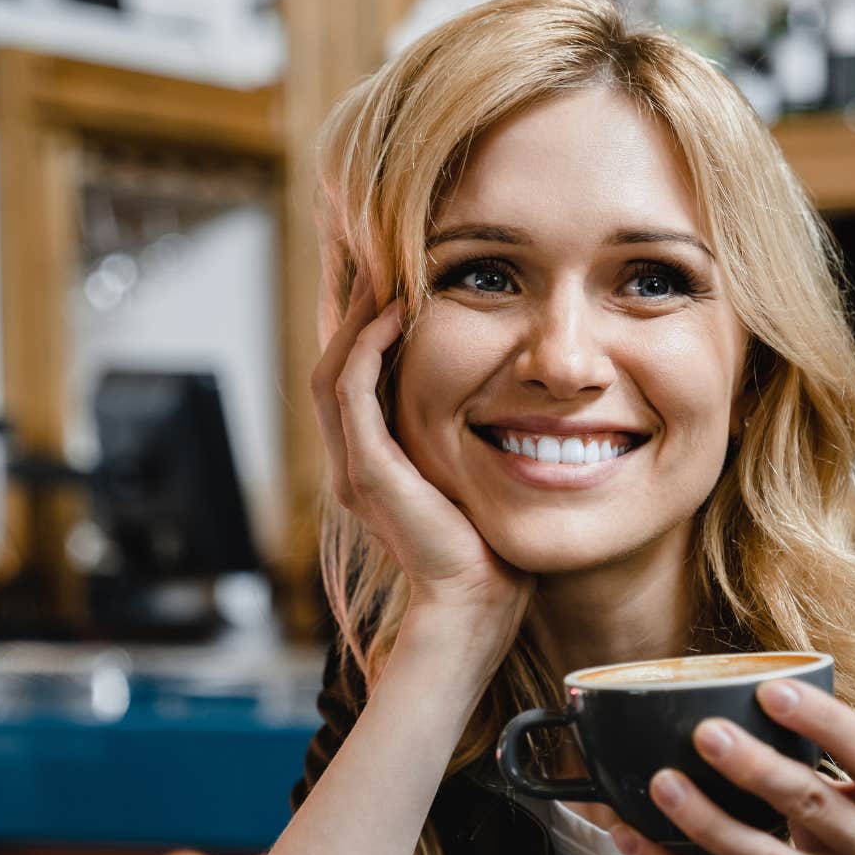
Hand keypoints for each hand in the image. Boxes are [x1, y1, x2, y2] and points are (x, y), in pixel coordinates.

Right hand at [310, 264, 533, 666]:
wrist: (478, 606)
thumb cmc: (492, 550)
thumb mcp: (481, 478)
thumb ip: (478, 440)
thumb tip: (521, 399)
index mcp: (377, 461)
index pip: (358, 374)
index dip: (367, 322)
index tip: (392, 272)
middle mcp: (356, 460)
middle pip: (334, 359)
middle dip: (348, 304)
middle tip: (368, 247)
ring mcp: (357, 466)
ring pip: (334, 367)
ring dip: (353, 313)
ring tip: (375, 264)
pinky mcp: (370, 472)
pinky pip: (353, 393)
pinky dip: (368, 347)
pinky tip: (393, 312)